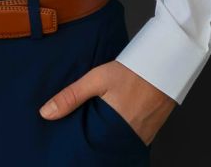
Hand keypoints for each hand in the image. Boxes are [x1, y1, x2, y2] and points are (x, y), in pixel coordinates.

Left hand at [39, 60, 174, 144]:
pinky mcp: (150, 131)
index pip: (92, 143)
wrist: (164, 66)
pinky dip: (120, 133)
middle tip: (79, 131)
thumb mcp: (95, 80)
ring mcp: (143, 134)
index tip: (68, 138)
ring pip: (118, 141)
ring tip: (93, 127)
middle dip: (92, 139)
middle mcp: (131, 134)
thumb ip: (71, 96)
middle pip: (105, 144)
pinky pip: (131, 137)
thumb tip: (46, 113)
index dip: (80, 141)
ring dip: (106, 136)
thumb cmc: (131, 72)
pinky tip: (110, 124)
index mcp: (116, 125)